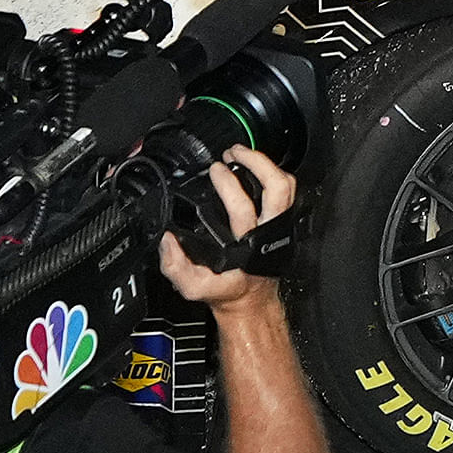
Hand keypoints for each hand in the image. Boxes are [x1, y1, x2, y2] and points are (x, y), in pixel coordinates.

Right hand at [157, 145, 297, 309]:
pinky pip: (286, 191)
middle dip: (255, 163)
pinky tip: (253, 168)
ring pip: (286, 186)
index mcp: (249, 245)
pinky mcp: (283, 221)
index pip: (244, 207)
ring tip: (242, 153)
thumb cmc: (227, 289)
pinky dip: (271, 174)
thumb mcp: (195, 287)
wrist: (250, 299)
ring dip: (266, 164)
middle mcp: (269, 231)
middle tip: (232, 152)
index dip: (230, 185)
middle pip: (277, 188)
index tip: (214, 170)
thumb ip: (176, 267)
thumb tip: (167, 240)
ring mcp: (280, 225)